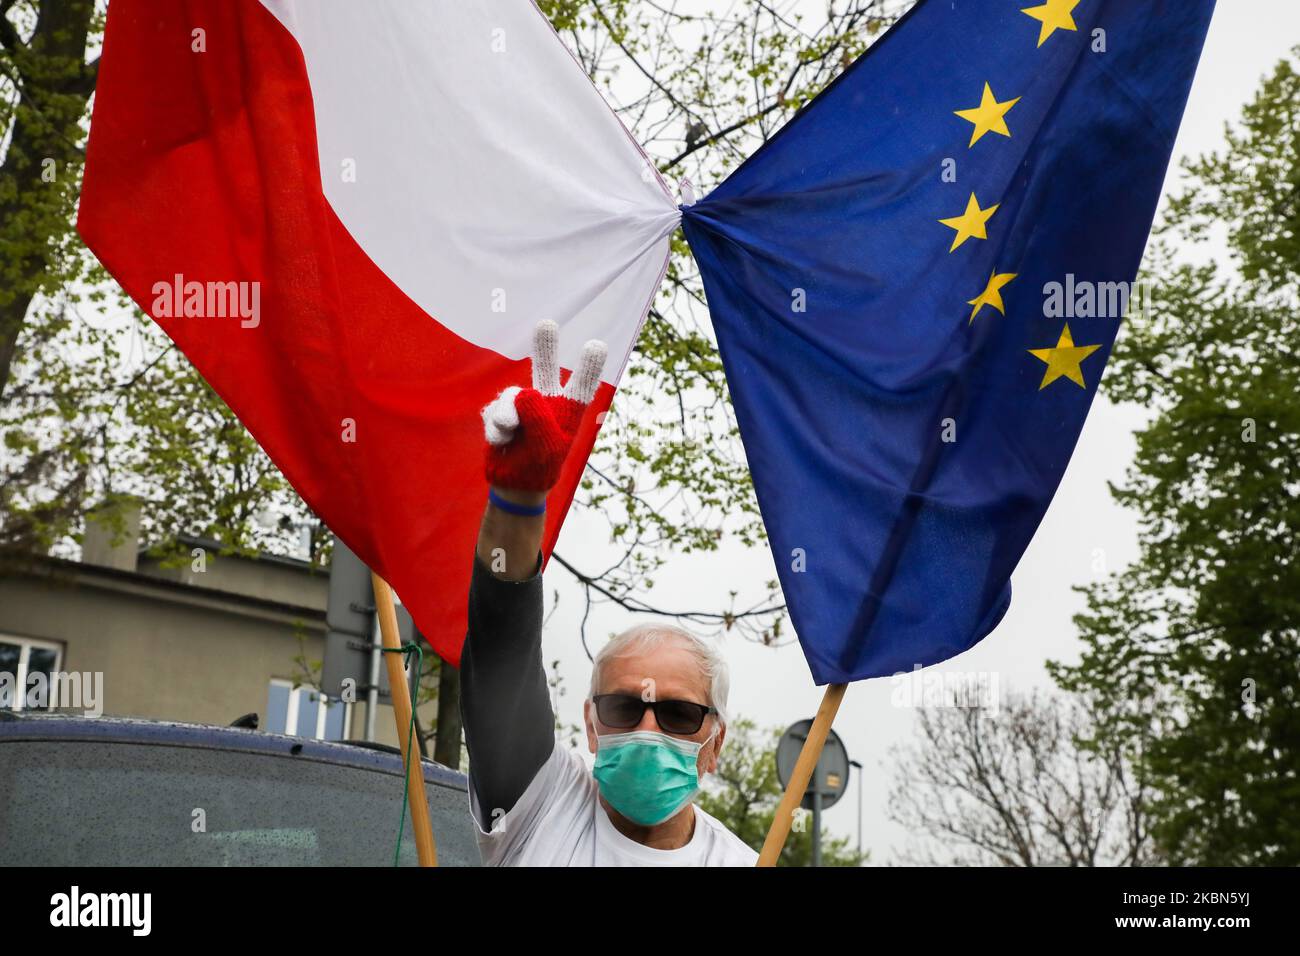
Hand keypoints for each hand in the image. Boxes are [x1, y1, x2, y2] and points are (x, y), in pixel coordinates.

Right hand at [481, 320, 607, 493]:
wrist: (514, 483)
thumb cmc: (540, 467)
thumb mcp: (547, 448)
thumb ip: (539, 419)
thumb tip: (523, 392)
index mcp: (567, 411)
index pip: (580, 388)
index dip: (588, 368)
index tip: (597, 345)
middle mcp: (546, 402)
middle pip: (545, 371)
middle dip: (545, 348)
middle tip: (547, 323)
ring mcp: (521, 405)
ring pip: (512, 398)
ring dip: (508, 420)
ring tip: (511, 437)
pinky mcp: (500, 410)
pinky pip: (494, 411)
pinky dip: (496, 429)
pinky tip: (502, 442)